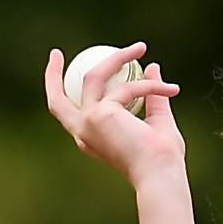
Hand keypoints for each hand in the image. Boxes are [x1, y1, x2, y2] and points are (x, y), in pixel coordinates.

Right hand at [44, 43, 183, 184]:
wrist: (161, 175)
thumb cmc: (162, 159)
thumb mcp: (156, 120)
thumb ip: (152, 95)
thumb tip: (151, 66)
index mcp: (93, 138)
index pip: (69, 114)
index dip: (61, 91)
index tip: (65, 69)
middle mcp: (84, 133)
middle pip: (56, 100)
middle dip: (52, 74)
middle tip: (56, 53)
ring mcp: (89, 122)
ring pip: (94, 76)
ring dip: (118, 58)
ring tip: (141, 48)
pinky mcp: (99, 114)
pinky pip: (126, 87)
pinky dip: (149, 86)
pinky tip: (170, 89)